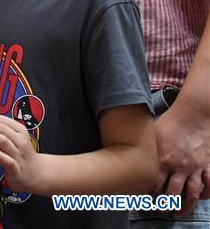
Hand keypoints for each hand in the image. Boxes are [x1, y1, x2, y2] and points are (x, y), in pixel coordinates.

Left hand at [0, 115, 43, 193]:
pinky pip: (8, 160)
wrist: (36, 174)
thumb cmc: (19, 155)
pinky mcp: (16, 169)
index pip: (0, 119)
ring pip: (3, 141)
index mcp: (19, 131)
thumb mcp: (14, 140)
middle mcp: (20, 141)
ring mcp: (19, 155)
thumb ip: (0, 133)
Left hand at [153, 98, 209, 215]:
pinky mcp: (207, 165)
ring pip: (192, 194)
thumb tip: (127, 153)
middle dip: (166, 205)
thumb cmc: (170, 122)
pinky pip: (209, 184)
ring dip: (185, 206)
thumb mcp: (152, 135)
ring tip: (178, 213)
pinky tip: (201, 198)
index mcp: (163, 160)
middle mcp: (180, 167)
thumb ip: (145, 149)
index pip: (154, 184)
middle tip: (161, 211)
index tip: (143, 201)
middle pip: (173, 193)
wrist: (194, 115)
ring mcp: (195, 168)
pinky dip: (206, 194)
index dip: (148, 195)